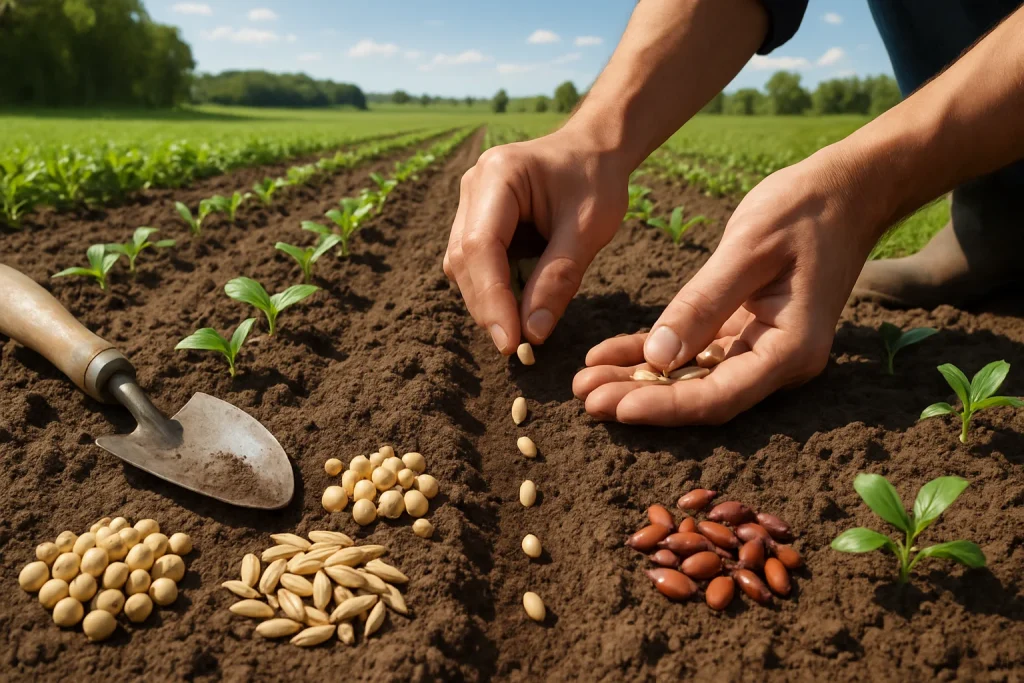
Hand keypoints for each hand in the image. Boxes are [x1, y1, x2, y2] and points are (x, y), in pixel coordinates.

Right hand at [444, 129, 627, 353]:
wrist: (595, 149)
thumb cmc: (597, 180)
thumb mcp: (590, 228)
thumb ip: (560, 278)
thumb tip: (533, 333)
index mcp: (499, 174)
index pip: (481, 246)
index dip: (491, 299)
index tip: (510, 342)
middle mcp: (472, 186)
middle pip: (465, 259)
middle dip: (488, 306)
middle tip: (517, 346)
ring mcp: (468, 202)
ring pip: (463, 266)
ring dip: (488, 302)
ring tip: (520, 329)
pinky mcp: (474, 220)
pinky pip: (474, 264)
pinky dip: (493, 290)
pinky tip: (517, 306)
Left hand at [573, 148, 881, 424]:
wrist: (846, 188)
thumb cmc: (805, 210)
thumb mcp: (747, 250)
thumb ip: (702, 304)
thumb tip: (657, 357)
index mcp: (790, 348)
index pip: (719, 396)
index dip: (664, 408)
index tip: (615, 407)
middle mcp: (778, 360)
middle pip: (701, 396)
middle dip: (640, 398)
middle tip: (585, 398)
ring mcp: (763, 347)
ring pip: (692, 378)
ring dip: (639, 379)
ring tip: (585, 383)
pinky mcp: (746, 329)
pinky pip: (694, 352)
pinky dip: (653, 352)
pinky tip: (610, 354)